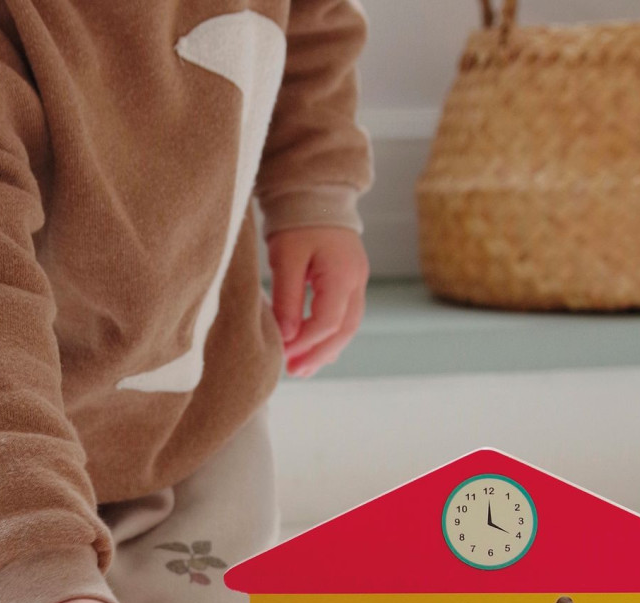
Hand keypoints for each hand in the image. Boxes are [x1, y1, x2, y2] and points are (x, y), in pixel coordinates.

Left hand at [268, 226, 368, 377]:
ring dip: (325, 350)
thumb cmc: (298, 221)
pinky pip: (345, 317)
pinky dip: (330, 338)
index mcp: (342, 275)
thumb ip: (287, 298)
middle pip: (343, 331)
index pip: (327, 322)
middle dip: (318, 354)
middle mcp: (356, 281)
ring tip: (303, 369)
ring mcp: (357, 282)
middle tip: (294, 372)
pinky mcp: (350, 282)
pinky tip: (315, 352)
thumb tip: (287, 335)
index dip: (305, 343)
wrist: (316, 193)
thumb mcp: (286, 258)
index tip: (282, 353)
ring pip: (348, 327)